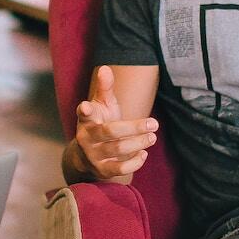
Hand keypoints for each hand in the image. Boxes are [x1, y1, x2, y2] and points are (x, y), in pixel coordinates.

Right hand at [74, 65, 158, 180]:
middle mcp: (86, 138)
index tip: (86, 106)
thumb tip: (105, 68)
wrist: (88, 155)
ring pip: (117, 149)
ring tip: (153, 137)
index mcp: (86, 119)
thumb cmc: (100, 122)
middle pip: (110, 132)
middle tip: (154, 123)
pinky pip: (120, 169)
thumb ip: (105, 88)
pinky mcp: (102, 170)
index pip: (83, 113)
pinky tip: (144, 153)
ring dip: (138, 143)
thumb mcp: (102, 105)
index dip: (85, 110)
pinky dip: (134, 162)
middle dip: (134, 127)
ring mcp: (93, 155)